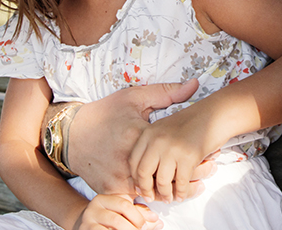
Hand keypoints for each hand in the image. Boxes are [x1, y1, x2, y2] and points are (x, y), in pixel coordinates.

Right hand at [67, 80, 198, 193]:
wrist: (70, 135)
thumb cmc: (105, 113)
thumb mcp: (134, 98)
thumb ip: (166, 93)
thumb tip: (194, 84)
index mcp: (137, 135)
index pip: (174, 150)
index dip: (195, 152)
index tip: (212, 152)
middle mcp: (128, 159)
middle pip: (167, 174)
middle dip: (190, 173)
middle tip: (210, 170)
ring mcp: (119, 178)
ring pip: (155, 190)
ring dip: (173, 186)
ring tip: (194, 182)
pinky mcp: (111, 190)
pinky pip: (138, 197)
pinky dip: (152, 193)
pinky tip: (165, 188)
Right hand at [74, 194, 160, 229]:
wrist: (82, 227)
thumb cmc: (107, 221)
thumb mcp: (121, 214)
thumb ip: (138, 214)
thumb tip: (158, 222)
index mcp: (104, 199)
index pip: (124, 205)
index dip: (139, 215)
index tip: (151, 222)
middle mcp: (93, 208)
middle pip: (117, 219)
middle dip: (134, 227)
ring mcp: (87, 221)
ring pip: (112, 227)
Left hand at [128, 110, 215, 202]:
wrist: (216, 114)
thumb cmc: (193, 122)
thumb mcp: (165, 128)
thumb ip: (153, 145)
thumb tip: (144, 174)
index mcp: (149, 133)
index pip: (133, 161)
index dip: (136, 177)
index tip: (141, 187)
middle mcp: (157, 140)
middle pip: (143, 173)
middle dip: (146, 189)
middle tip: (151, 197)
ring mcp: (172, 149)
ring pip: (162, 181)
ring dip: (165, 194)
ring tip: (168, 198)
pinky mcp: (188, 157)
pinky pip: (180, 182)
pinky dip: (180, 192)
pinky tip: (181, 195)